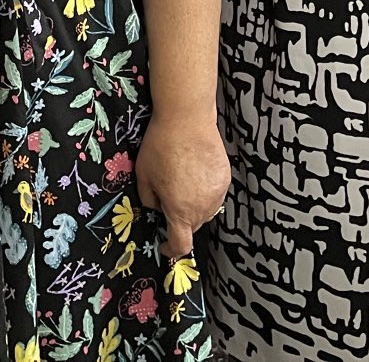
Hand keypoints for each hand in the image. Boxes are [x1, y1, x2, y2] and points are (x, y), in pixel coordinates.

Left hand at [135, 111, 230, 258]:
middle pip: (192, 227)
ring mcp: (217, 193)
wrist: (187, 118)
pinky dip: (205, 193)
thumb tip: (157, 209)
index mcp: (180, 210)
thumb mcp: (143, 175)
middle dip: (180, 222)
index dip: (171, 250)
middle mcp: (202, 207)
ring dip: (194, 208)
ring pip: (206, 212)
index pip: (181, 245)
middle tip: (168, 202)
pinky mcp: (225, 179)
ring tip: (182, 184)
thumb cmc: (160, 146)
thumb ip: (149, 201)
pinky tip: (195, 174)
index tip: (165, 246)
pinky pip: (214, 195)